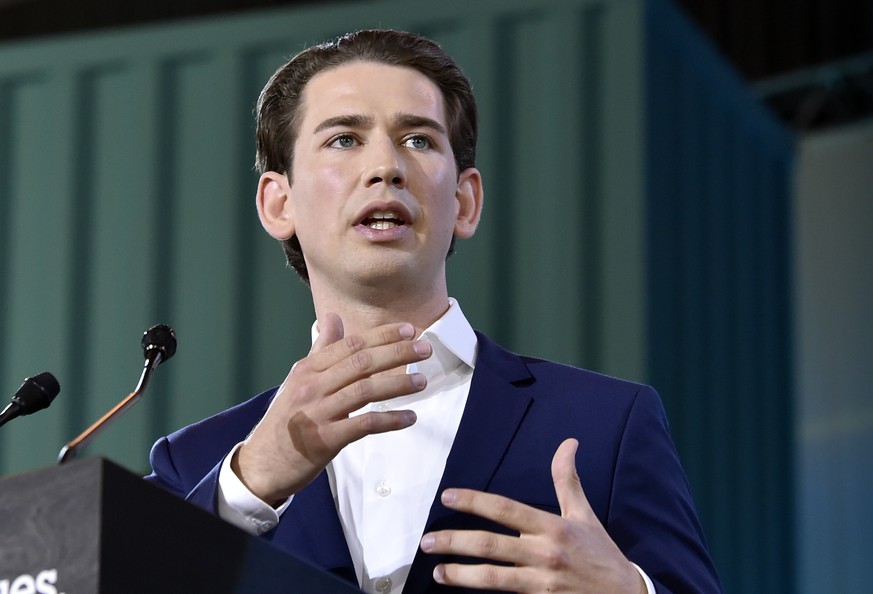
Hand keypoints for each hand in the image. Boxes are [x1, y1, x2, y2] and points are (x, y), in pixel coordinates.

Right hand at [233, 313, 431, 503]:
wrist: (262, 464)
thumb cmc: (286, 419)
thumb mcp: (299, 379)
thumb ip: (321, 349)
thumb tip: (333, 317)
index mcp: (308, 369)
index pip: (351, 344)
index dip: (383, 335)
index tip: (410, 330)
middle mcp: (312, 386)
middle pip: (361, 362)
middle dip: (396, 353)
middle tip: (425, 349)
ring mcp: (318, 413)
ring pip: (365, 390)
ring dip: (397, 384)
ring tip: (421, 381)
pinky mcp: (325, 440)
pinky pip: (363, 425)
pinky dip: (389, 420)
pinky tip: (409, 418)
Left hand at [419, 438, 644, 592]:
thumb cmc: (601, 553)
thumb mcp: (585, 514)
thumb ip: (568, 480)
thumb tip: (568, 443)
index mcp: (553, 527)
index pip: (506, 509)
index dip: (475, 501)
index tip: (448, 496)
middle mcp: (545, 554)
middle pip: (491, 546)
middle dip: (455, 543)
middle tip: (426, 542)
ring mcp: (542, 582)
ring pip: (493, 578)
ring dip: (461, 575)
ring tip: (438, 571)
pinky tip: (463, 591)